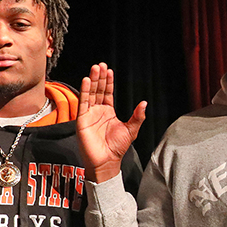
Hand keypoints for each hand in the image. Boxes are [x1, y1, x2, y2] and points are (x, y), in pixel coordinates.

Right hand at [77, 63, 146, 182]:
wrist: (107, 161)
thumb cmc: (117, 147)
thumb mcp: (131, 130)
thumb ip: (137, 116)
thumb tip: (144, 103)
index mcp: (108, 112)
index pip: (107, 93)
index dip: (108, 82)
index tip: (109, 70)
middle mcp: (98, 111)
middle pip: (98, 90)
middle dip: (100, 77)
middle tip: (100, 64)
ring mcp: (89, 114)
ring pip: (90, 93)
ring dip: (92, 80)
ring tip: (94, 68)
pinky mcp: (82, 119)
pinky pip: (83, 103)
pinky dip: (84, 91)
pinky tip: (86, 81)